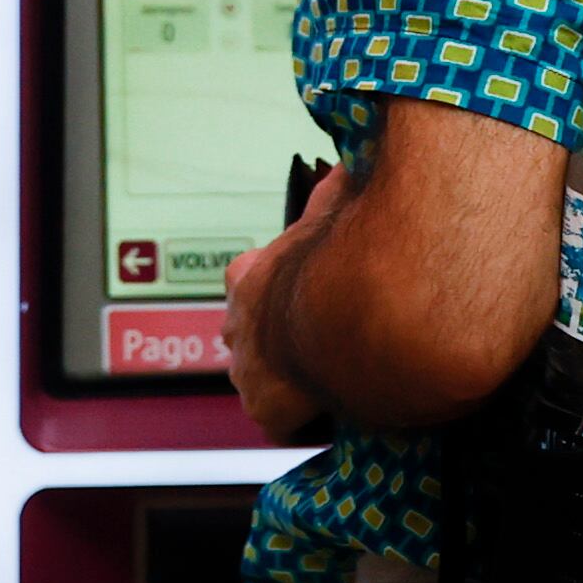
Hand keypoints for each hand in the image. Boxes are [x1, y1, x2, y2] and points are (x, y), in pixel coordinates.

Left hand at [223, 164, 352, 445]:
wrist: (342, 315)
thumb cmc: (341, 258)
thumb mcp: (336, 210)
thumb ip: (336, 191)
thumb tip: (345, 160)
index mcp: (249, 276)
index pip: (246, 285)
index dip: (274, 295)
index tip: (300, 302)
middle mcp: (237, 323)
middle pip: (246, 337)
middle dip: (273, 343)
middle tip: (314, 349)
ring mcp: (246, 369)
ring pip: (256, 381)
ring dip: (284, 383)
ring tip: (324, 385)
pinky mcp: (264, 409)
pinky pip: (279, 422)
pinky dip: (302, 421)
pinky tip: (329, 416)